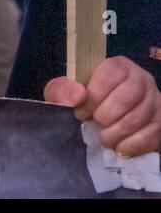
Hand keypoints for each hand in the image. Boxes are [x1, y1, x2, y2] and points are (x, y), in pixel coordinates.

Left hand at [45, 56, 160, 156]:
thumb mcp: (67, 90)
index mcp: (118, 66)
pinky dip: (131, 146)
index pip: (108, 77)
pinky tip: (119, 146)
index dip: (92, 97)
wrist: (103, 116)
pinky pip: (150, 136)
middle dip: (105, 116)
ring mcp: (155, 101)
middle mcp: (142, 79)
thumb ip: (62, 89)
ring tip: (104, 137)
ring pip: (138, 118)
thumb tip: (75, 97)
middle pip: (127, 97)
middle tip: (94, 123)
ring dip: (116, 133)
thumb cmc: (84, 99)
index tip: (81, 111)